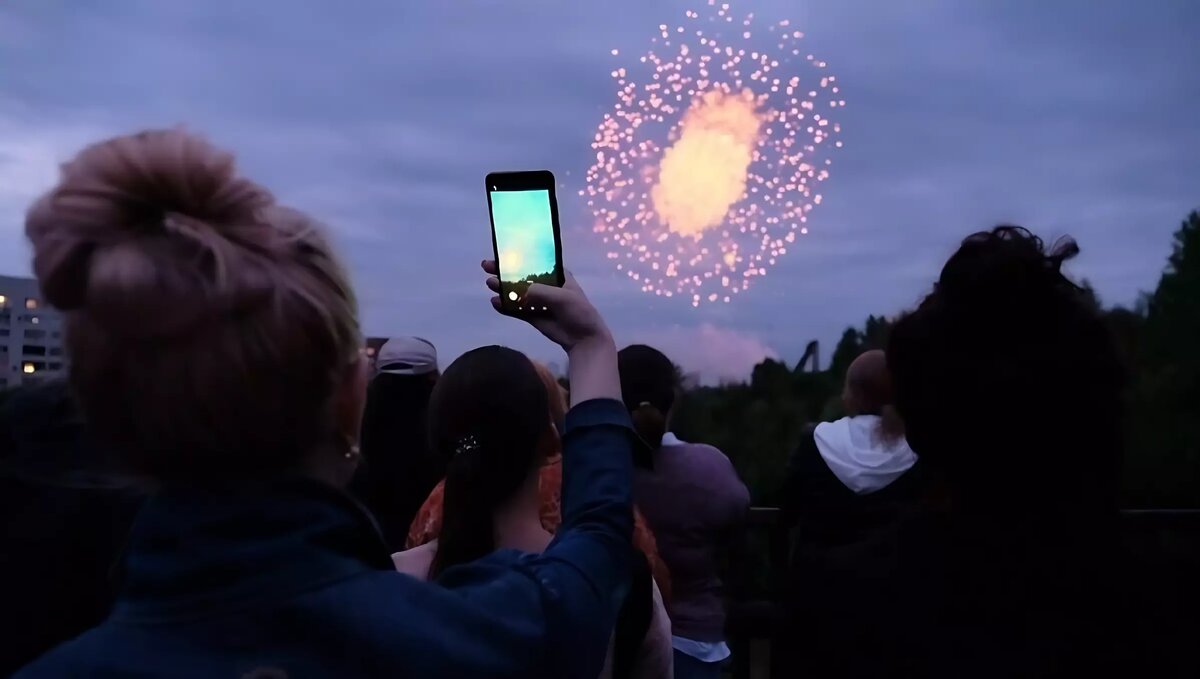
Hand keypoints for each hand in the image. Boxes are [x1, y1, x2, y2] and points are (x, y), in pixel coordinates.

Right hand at [483, 260, 611, 352]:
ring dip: (503, 288)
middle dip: (505, 271)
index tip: (502, 253)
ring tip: (490, 284)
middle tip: (487, 267)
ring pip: (517, 293)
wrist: (583, 339)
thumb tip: (522, 292)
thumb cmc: (578, 312)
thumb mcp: (562, 298)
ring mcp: (539, 301)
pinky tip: (495, 303)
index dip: (519, 257)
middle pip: (522, 276)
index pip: (535, 262)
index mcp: (556, 275)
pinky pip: (517, 310)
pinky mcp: (534, 316)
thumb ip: (541, 292)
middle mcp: (546, 286)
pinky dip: (506, 306)